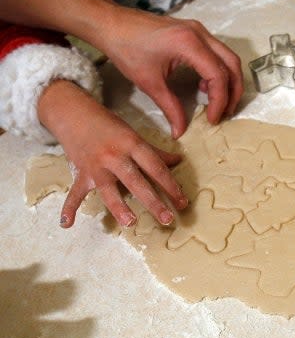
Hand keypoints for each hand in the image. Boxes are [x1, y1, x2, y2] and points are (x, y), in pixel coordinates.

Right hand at [38, 80, 188, 227]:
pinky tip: (68, 223)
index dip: (171, 185)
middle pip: (137, 181)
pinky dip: (69, 208)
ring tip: (131, 223)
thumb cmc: (109, 126)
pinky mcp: (80, 173)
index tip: (182, 202)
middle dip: (153, 202)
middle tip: (167, 219)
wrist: (74, 114)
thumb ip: (154, 152)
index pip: (156, 167)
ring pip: (108, 189)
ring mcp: (96, 166)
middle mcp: (115, 156)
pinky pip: (74, 193)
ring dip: (119, 207)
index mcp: (132, 144)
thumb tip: (178, 161)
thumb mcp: (134, 135)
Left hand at [94, 7, 243, 137]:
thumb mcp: (150, 83)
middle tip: (226, 112)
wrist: (112, 24)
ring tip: (218, 102)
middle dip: (233, 91)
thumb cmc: (127, 48)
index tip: (213, 118)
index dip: (219, 100)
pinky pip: (216, 52)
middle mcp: (199, 34)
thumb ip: (170, 108)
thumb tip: (180, 131)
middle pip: (232, 64)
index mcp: (189, 44)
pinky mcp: (194, 32)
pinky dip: (218, 70)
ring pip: (227, 57)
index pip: (218, 75)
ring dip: (228, 80)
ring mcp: (198, 30)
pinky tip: (203, 85)